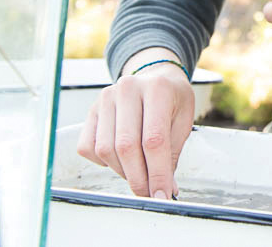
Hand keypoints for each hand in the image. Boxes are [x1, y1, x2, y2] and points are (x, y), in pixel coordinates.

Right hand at [76, 50, 194, 199]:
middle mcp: (128, 89)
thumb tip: (165, 189)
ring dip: (122, 172)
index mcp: (157, 89)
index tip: (161, 195)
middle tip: (149, 194)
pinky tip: (121, 158)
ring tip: (139, 172)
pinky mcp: (91, 110)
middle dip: (138, 178)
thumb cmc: (172, 100)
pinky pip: (88, 147)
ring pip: (106, 150)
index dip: (157, 173)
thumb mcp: (183, 121)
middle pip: (126, 146)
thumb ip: (172, 154)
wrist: (155, 77)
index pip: (153, 140)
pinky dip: (104, 162)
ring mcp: (105, 98)